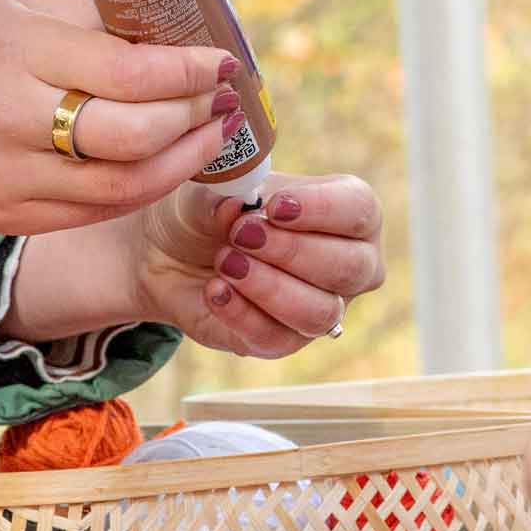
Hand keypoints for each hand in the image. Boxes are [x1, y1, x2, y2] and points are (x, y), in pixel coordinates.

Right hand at [0, 0, 237, 234]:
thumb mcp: (12, 11)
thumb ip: (89, 18)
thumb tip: (169, 19)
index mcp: (19, 54)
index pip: (130, 72)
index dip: (190, 71)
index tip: (224, 61)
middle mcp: (14, 120)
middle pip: (133, 136)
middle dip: (195, 120)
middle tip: (224, 102)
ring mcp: (9, 179)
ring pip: (122, 189)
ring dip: (180, 164)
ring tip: (210, 138)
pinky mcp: (6, 218)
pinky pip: (91, 214)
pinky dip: (137, 190)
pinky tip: (162, 167)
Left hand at [140, 174, 387, 359]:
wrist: (171, 252)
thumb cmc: (211, 208)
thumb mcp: (211, 189)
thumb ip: (226, 195)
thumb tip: (236, 208)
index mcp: (347, 211)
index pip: (359, 210)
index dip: (321, 209)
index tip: (274, 206)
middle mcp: (349, 263)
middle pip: (350, 267)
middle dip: (292, 251)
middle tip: (240, 234)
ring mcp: (322, 307)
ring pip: (320, 311)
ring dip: (269, 286)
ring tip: (226, 262)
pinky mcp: (285, 341)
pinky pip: (276, 337)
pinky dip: (242, 313)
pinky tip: (215, 290)